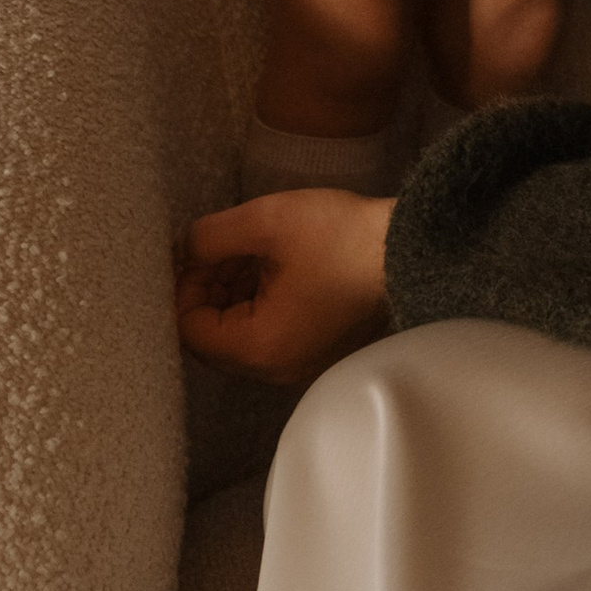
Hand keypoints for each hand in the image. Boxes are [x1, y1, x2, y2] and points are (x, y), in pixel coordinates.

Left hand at [175, 188, 393, 386]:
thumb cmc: (340, 236)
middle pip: (213, 339)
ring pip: (240, 336)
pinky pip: (268, 334)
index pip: (189, 330)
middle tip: (220, 248)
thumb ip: (209, 237)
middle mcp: (275, 369)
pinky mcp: (316, 351)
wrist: (407, 248)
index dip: (183, 288)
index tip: (198, 251)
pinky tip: (272, 264)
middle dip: (208, 291)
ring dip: (233, 294)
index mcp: (259, 347)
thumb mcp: (266, 222)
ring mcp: (298, 364)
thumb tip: (182, 249)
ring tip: (249, 250)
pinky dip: (258, 302)